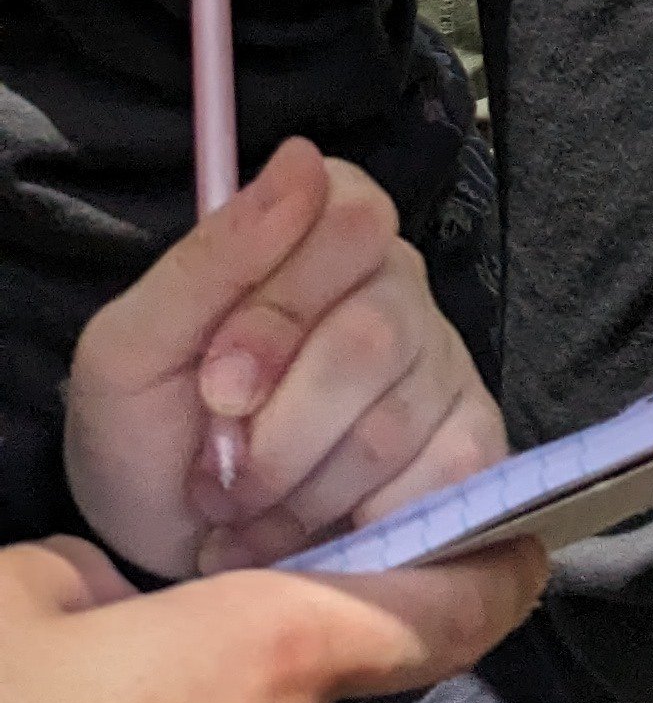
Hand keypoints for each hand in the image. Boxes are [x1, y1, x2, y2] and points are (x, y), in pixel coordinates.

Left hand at [65, 141, 505, 581]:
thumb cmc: (146, 433)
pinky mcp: (468, 443)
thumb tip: (301, 159)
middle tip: (215, 474)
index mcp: (321, 228)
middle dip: (277, 433)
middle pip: (373, 339)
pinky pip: (444, 479)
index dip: (279, 314)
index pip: (350, 223)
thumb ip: (211, 258)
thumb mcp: (134, 347)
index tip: (217, 385)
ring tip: (247, 513)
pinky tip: (308, 536)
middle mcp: (397, 279)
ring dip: (298, 493)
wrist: (170, 543)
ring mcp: (440, 362)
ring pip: (392, 426)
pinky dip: (358, 525)